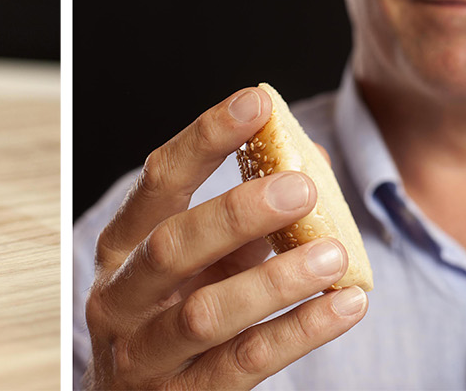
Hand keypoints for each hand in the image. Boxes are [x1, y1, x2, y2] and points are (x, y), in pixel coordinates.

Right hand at [83, 87, 368, 389]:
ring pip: (204, 314)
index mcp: (121, 249)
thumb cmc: (175, 321)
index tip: (256, 101)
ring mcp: (145, 356)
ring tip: (334, 256)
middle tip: (301, 188)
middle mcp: (120, 300)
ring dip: (274, 281)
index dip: (205, 138)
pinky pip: (243, 363)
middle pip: (170, 247)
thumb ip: (245, 220)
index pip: (157, 182)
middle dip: (237, 213)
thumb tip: (310, 159)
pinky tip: (345, 307)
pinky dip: (299, 333)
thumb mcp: (201, 265)